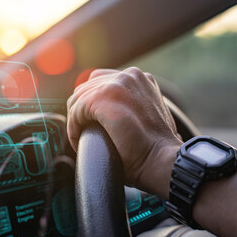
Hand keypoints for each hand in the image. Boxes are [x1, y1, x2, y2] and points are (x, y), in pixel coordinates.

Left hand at [67, 67, 181, 197]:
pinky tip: (79, 141)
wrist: (162, 160)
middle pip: (87, 87)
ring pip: (78, 99)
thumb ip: (132, 104)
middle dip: (81, 111)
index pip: (100, 80)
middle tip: (82, 132)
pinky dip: (73, 127)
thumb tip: (116, 112)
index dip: (91, 103)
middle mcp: (129, 76)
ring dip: (76, 120)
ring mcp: (117, 84)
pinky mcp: (104, 98)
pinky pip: (76, 111)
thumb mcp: (146, 115)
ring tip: (80, 138)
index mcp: (139, 78)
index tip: (90, 122)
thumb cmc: (156, 147)